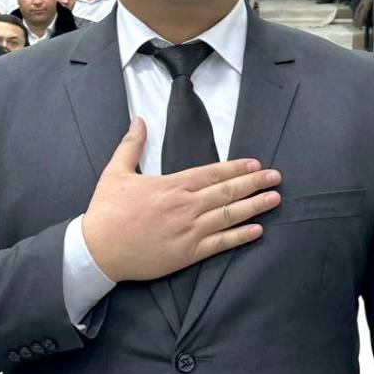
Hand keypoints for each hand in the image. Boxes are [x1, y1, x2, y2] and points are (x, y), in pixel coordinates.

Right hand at [82, 118, 280, 282]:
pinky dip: (240, 236)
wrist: (98, 250)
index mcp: (171, 185)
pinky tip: (257, 230)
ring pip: (228, 216)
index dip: (236, 168)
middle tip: (276, 177)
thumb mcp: (115, 172)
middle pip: (227, 192)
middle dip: (254, 183)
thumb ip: (131, 144)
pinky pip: (220, 244)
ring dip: (254, 206)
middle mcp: (185, 206)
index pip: (212, 174)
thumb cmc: (106, 211)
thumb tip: (139, 119)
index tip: (255, 163)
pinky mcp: (187, 254)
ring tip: (274, 198)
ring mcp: (188, 231)